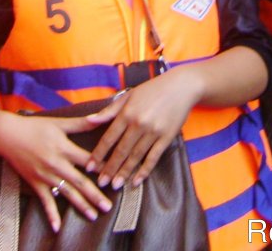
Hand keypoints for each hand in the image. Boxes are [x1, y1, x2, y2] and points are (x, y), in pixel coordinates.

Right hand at [0, 112, 112, 232]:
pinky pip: (45, 201)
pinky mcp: (36, 183)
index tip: (115, 176)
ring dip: (80, 205)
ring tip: (93, 215)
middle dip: (95, 195)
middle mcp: (56, 164)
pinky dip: (51, 214)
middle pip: (80, 182)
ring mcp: (45, 176)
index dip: (102, 167)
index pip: (87, 160)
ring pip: (66, 193)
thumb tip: (99, 118)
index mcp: (64, 147)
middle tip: (108, 207)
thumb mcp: (58, 123)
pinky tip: (57, 227)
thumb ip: (80, 124)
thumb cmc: (34, 127)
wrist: (7, 135)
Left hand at [84, 70, 199, 189]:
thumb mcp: (128, 95)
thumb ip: (109, 110)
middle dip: (109, 168)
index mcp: (127, 113)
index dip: (98, 153)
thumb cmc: (152, 89)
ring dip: (124, 172)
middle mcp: (139, 124)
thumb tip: (89, 120)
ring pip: (136, 156)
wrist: (181, 86)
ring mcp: (153, 132)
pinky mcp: (166, 138)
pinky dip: (144, 170)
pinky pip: (153, 157)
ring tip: (115, 185)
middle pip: (121, 150)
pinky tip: (136, 181)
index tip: (89, 166)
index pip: (109, 137)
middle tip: (101, 183)